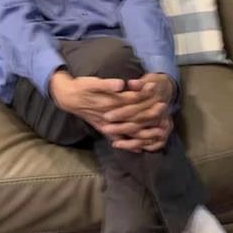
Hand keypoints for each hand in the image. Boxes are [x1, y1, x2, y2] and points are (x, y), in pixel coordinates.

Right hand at [49, 71, 174, 149]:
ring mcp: (108, 125)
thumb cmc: (82, 87)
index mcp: (110, 103)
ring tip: (160, 130)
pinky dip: (128, 144)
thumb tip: (122, 85)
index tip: (156, 91)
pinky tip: (140, 149)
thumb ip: (108, 84)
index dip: (144, 95)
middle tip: (164, 109)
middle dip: (150, 113)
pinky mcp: (104, 129)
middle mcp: (111, 116)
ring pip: (129, 131)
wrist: (68, 98)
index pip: (132, 100)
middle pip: (134, 117)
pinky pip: (118, 140)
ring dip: (145, 131)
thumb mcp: (93, 83)